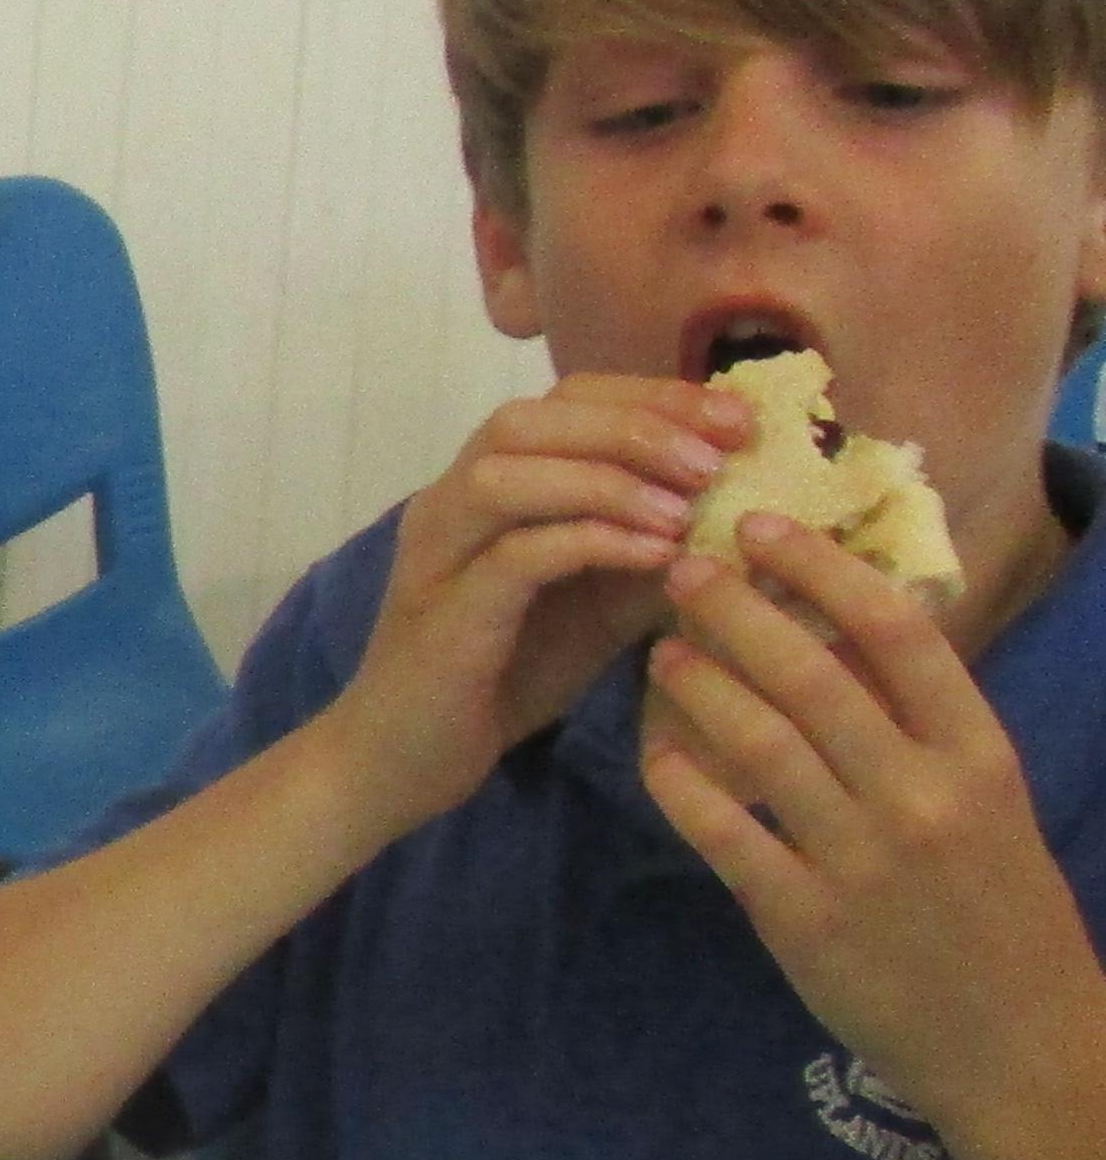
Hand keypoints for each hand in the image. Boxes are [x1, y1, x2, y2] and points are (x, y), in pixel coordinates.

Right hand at [313, 374, 733, 835]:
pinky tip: (657, 557)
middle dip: (635, 423)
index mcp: (488, 487)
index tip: (738, 423)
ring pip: (507, 474)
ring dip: (608, 478)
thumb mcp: (603, 604)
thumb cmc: (505, 678)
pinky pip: (514, 556)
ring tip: (687, 506)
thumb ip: (658, 553)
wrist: (407, 763)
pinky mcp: (444, 615)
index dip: (653, 396)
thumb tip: (751, 517)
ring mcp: (438, 555)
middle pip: (529, 417)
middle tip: (719, 456)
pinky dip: (591, 542)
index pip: (564, 400)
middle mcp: (450, 504)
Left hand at [641, 514, 1105, 1136]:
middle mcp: (923, 797)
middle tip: (686, 570)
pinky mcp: (803, 920)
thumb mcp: (987, 800)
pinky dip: (680, 783)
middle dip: (738, 611)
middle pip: (813, 675)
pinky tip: (656, 752)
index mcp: (979, 755)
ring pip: (759, 745)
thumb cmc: (997, 904)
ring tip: (664, 651)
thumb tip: (842, 624)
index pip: (898, 633)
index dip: (822, 570)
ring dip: (701, 687)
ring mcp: (861, 860)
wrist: (1016, 1040)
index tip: (764, 529)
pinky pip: (723, 832)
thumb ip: (920, 723)